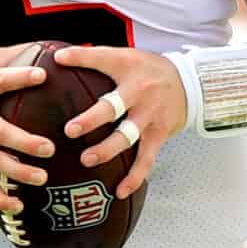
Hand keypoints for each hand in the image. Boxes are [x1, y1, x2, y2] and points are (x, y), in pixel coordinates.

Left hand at [57, 45, 189, 198]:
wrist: (190, 82)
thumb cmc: (147, 70)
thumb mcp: (126, 56)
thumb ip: (94, 57)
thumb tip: (56, 57)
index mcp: (128, 67)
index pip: (102, 59)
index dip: (80, 57)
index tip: (59, 59)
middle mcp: (140, 91)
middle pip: (114, 106)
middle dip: (92, 119)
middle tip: (70, 130)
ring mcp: (150, 115)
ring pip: (128, 136)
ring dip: (107, 149)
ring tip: (86, 159)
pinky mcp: (160, 134)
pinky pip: (146, 159)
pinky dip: (134, 177)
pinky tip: (119, 191)